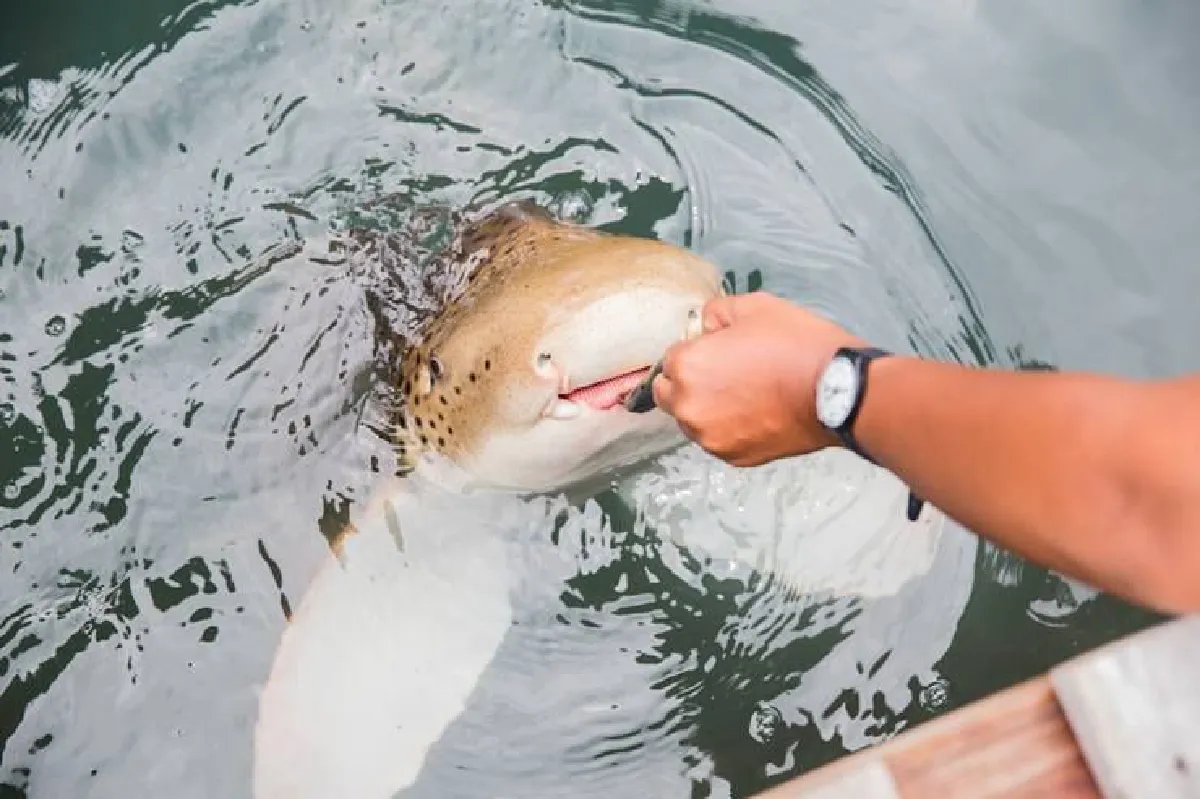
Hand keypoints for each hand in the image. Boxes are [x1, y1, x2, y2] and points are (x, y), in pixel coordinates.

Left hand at [651, 291, 865, 466]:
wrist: (837, 390)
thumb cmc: (795, 344)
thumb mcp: (754, 307)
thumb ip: (715, 312)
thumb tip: (705, 326)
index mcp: (686, 368)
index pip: (670, 359)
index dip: (695, 351)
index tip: (720, 350)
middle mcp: (688, 408)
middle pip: (671, 394)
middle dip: (689, 383)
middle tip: (727, 373)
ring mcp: (710, 438)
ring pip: (693, 420)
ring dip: (707, 408)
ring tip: (746, 394)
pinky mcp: (733, 458)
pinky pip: (718, 439)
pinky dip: (729, 428)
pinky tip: (757, 413)